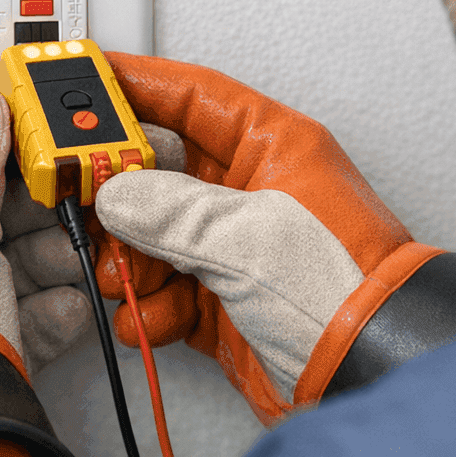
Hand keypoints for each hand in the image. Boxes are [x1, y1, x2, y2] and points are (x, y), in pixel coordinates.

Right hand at [96, 53, 429, 423]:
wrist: (370, 376)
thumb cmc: (346, 292)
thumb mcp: (248, 236)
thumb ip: (171, 210)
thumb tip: (117, 194)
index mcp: (275, 147)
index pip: (194, 96)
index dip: (137, 84)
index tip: (87, 80)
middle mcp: (255, 191)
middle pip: (162, 170)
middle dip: (121, 195)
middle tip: (85, 200)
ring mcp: (238, 247)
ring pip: (156, 235)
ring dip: (131, 261)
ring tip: (127, 278)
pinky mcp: (226, 300)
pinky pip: (165, 290)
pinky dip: (149, 308)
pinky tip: (151, 317)